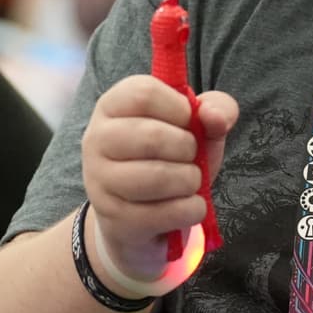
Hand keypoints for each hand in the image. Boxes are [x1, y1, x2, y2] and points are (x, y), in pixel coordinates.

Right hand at [79, 75, 238, 295]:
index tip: (189, 123)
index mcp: (112, 106)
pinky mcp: (114, 218)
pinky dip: (192, 209)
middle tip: (191, 158)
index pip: (144, 93)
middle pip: (152, 136)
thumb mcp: (196, 129)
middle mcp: (96, 139)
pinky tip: (189, 206)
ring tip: (190, 182)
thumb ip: (217, 109)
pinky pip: (166, 212)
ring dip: (190, 181)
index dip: (180, 109)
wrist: (140, 219)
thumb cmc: (169, 160)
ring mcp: (100, 181)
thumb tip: (214, 116)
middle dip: (189, 149)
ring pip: (157, 177)